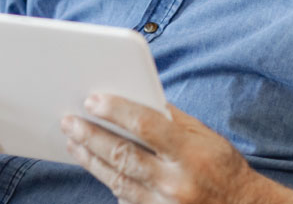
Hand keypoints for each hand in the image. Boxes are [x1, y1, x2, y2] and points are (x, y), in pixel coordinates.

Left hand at [61, 95, 291, 203]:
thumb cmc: (223, 168)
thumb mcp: (206, 137)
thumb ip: (172, 119)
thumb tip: (137, 98)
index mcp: (191, 153)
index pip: (146, 125)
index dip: (117, 111)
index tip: (93, 100)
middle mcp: (175, 181)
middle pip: (123, 154)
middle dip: (91, 136)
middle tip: (70, 121)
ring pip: (116, 178)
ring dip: (91, 158)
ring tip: (74, 141)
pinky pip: (125, 198)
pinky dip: (109, 180)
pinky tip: (97, 166)